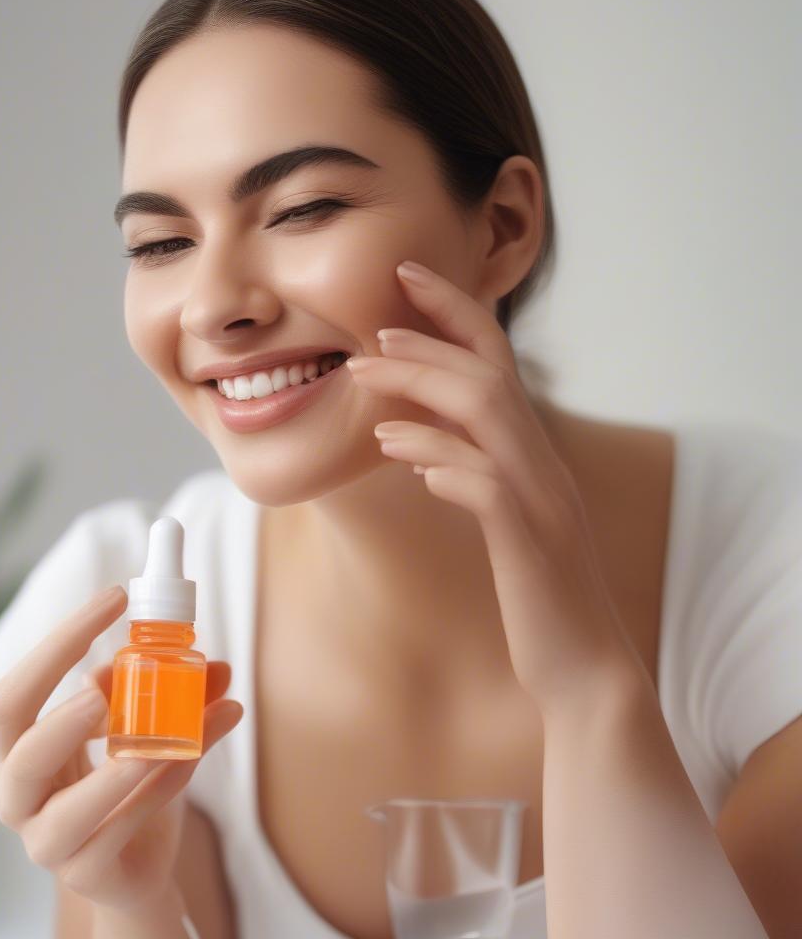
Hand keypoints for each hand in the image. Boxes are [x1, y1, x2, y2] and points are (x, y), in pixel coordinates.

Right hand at [0, 585, 243, 912]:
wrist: (138, 869)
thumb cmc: (128, 788)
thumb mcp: (145, 732)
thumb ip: (178, 697)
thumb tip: (217, 663)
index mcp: (21, 750)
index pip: (15, 695)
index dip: (56, 645)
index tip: (115, 598)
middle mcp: (21, 796)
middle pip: (22, 750)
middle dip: (62, 714)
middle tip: (104, 684)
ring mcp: (49, 842)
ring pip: (67, 809)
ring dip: (116, 768)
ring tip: (157, 738)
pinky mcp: (87, 874)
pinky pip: (121, 828)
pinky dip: (158, 789)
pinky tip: (192, 754)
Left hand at [346, 260, 644, 715]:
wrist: (583, 671)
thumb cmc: (537, 593)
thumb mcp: (502, 523)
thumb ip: (470, 475)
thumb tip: (420, 447)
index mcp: (531, 455)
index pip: (497, 362)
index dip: (454, 313)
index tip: (405, 278)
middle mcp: (542, 465)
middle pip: (488, 375)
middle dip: (428, 340)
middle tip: (371, 328)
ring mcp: (542, 500)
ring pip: (487, 412)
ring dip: (423, 384)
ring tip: (366, 375)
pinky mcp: (532, 543)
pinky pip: (486, 484)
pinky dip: (440, 457)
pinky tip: (398, 451)